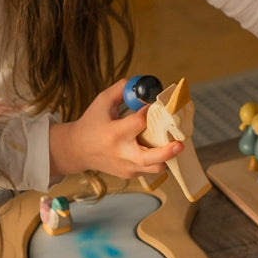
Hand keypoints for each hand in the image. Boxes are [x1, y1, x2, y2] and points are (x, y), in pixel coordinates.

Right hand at [47, 79, 182, 178]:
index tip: (156, 105)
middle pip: (149, 158)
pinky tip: (156, 147)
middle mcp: (121, 153)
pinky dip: (157, 159)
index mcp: (114, 133)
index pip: (138, 123)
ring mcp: (126, 167)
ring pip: (154, 167)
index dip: (150, 112)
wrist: (76, 150)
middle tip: (180, 144)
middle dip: (168, 151)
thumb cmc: (91, 122)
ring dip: (166, 155)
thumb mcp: (102, 101)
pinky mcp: (129, 174)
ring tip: (171, 143)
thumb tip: (142, 82)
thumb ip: (121, 90)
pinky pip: (150, 168)